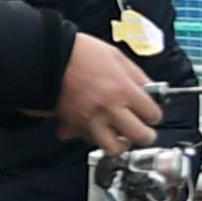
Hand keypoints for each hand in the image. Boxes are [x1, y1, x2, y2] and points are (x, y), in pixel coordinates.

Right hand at [53, 31, 161, 151]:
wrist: (47, 57)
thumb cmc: (79, 52)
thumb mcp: (115, 56)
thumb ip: (135, 75)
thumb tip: (148, 88)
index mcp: (123, 90)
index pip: (152, 114)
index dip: (154, 114)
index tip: (152, 113)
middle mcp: (109, 109)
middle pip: (139, 136)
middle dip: (146, 135)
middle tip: (144, 132)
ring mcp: (91, 120)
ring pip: (113, 148)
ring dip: (119, 143)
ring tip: (120, 137)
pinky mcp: (73, 125)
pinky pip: (87, 139)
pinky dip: (92, 136)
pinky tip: (94, 127)